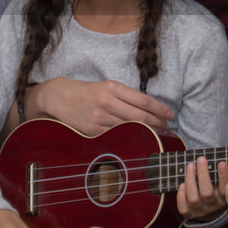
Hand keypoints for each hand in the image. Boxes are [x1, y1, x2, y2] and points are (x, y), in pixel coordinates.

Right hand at [26, 78, 174, 135]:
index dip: (160, 108)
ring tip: (158, 135)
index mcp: (112, 88)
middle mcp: (107, 102)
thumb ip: (125, 96)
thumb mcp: (105, 86)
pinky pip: (116, 137)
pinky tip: (138, 141)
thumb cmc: (85, 91)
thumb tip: (148, 109)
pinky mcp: (92, 130)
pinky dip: (130, 139)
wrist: (57, 97)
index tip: (170, 114)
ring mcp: (99, 117)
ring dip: (147, 133)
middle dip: (158, 123)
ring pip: (130, 128)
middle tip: (168, 127)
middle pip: (140, 116)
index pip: (143, 100)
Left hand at [177, 155, 227, 222]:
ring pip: (194, 199)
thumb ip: (223, 171)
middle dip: (203, 174)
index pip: (225, 189)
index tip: (221, 163)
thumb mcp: (222, 180)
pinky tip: (182, 185)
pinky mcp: (189, 213)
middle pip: (207, 193)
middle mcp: (213, 205)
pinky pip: (183, 208)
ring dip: (190, 180)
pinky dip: (181, 196)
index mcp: (224, 198)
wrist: (209, 206)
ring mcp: (200, 210)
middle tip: (201, 159)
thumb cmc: (216, 186)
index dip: (223, 177)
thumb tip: (221, 155)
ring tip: (190, 165)